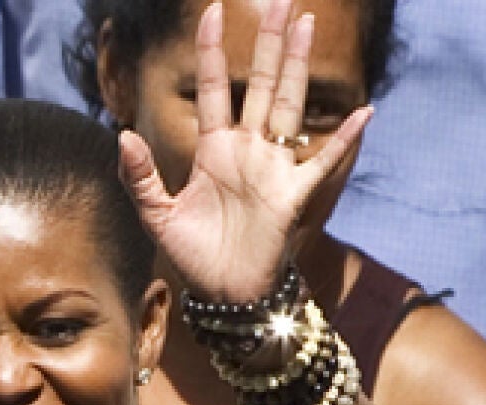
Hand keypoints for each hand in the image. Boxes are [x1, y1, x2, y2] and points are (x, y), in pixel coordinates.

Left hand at [118, 1, 370, 303]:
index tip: (213, 10)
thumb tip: (121, 135)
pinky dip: (343, 139)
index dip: (211, 50)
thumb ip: (140, 176)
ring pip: (287, 104)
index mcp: (213, 149)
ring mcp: (273, 168)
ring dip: (296, 65)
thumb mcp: (157, 215)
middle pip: (259, 83)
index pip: (212, 87)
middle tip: (281, 1)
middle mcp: (247, 149)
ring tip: (304, 24)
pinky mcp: (293, 195)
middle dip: (268, 42)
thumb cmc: (194, 256)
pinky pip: (323, 162)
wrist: (225, 294)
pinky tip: (364, 112)